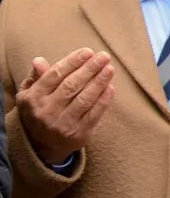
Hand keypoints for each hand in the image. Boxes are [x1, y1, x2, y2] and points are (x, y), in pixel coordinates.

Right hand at [16, 49, 116, 165]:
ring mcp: (62, 124)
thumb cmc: (39, 111)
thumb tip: (39, 60)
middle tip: (104, 56)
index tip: (87, 51)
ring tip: (110, 68)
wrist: (41, 145)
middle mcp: (46, 111)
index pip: (55, 75)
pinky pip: (94, 115)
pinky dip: (104, 100)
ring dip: (99, 82)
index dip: (72, 62)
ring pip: (84, 99)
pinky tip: (111, 87)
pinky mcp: (78, 134)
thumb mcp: (29, 95)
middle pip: (71, 86)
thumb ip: (36, 77)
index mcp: (33, 98)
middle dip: (89, 69)